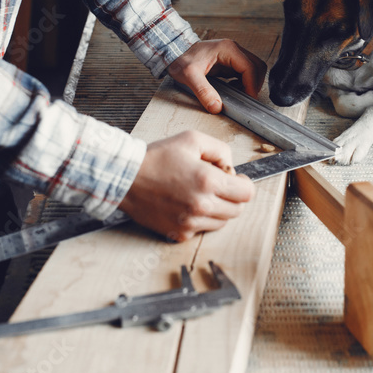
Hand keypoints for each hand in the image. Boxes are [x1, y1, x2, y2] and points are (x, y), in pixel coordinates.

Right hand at [119, 131, 255, 240]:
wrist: (126, 178)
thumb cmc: (155, 158)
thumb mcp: (192, 140)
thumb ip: (220, 150)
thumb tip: (231, 168)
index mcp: (208, 181)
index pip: (247, 193)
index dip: (244, 184)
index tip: (237, 180)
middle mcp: (201, 205)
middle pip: (237, 210)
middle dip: (232, 197)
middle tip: (218, 186)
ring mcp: (190, 222)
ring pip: (221, 222)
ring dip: (218, 209)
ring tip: (200, 194)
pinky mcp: (179, 233)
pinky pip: (201, 230)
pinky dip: (199, 219)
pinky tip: (186, 204)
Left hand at [168, 39, 266, 113]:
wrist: (173, 52)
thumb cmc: (180, 59)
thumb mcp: (189, 76)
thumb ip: (203, 91)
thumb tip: (216, 107)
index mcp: (228, 49)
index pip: (251, 67)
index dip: (252, 85)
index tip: (248, 99)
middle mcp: (234, 50)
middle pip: (257, 66)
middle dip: (255, 84)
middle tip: (246, 98)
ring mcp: (233, 55)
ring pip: (253, 69)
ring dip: (251, 83)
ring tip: (239, 94)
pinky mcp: (229, 61)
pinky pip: (245, 72)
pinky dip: (244, 82)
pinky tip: (233, 89)